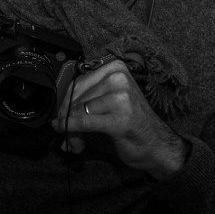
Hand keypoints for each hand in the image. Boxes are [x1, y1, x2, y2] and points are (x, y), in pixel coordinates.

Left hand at [52, 59, 188, 179]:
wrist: (157, 145)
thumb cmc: (132, 123)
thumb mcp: (109, 102)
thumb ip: (85, 100)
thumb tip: (57, 112)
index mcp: (115, 68)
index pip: (77, 81)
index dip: (64, 102)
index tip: (61, 116)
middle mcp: (118, 78)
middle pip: (75, 95)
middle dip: (66, 117)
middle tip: (66, 134)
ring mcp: (120, 97)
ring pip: (77, 111)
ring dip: (71, 130)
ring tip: (75, 143)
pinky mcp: (119, 118)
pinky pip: (83, 122)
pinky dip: (71, 130)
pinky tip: (69, 141)